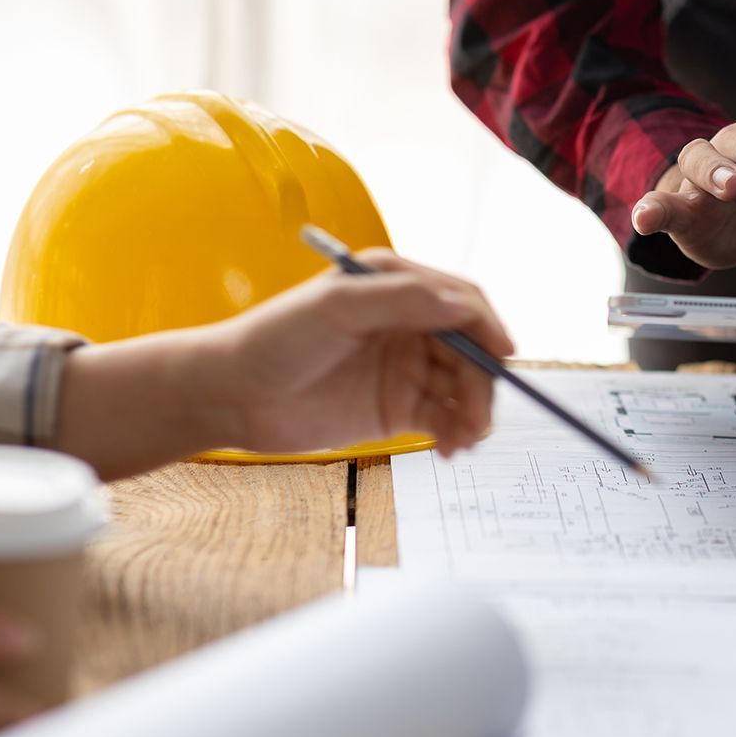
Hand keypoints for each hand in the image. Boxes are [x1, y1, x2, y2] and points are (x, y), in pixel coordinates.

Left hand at [58, 252, 517, 476]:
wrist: (232, 396)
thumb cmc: (275, 339)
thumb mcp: (339, 306)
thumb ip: (403, 300)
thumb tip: (463, 305)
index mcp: (395, 286)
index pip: (461, 302)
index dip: (487, 327)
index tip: (503, 355)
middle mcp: (407, 324)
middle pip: (470, 350)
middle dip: (481, 383)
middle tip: (476, 418)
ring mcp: (404, 367)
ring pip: (462, 388)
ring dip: (472, 413)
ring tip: (462, 441)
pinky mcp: (397, 409)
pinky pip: (444, 419)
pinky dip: (456, 433)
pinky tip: (449, 449)